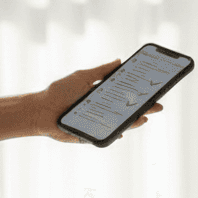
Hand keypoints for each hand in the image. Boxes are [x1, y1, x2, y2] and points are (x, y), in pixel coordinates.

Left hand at [33, 59, 163, 142]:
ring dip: (134, 122)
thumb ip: (101, 71)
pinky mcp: (91, 135)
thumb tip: (120, 61)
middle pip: (128, 110)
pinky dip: (114, 133)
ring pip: (121, 124)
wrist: (40, 111)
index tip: (154, 90)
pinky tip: (122, 131)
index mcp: (103, 96)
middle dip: (144, 109)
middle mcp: (103, 111)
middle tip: (157, 106)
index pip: (126, 94)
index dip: (140, 93)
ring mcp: (98, 124)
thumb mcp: (82, 77)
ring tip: (144, 118)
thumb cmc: (58, 92)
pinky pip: (106, 136)